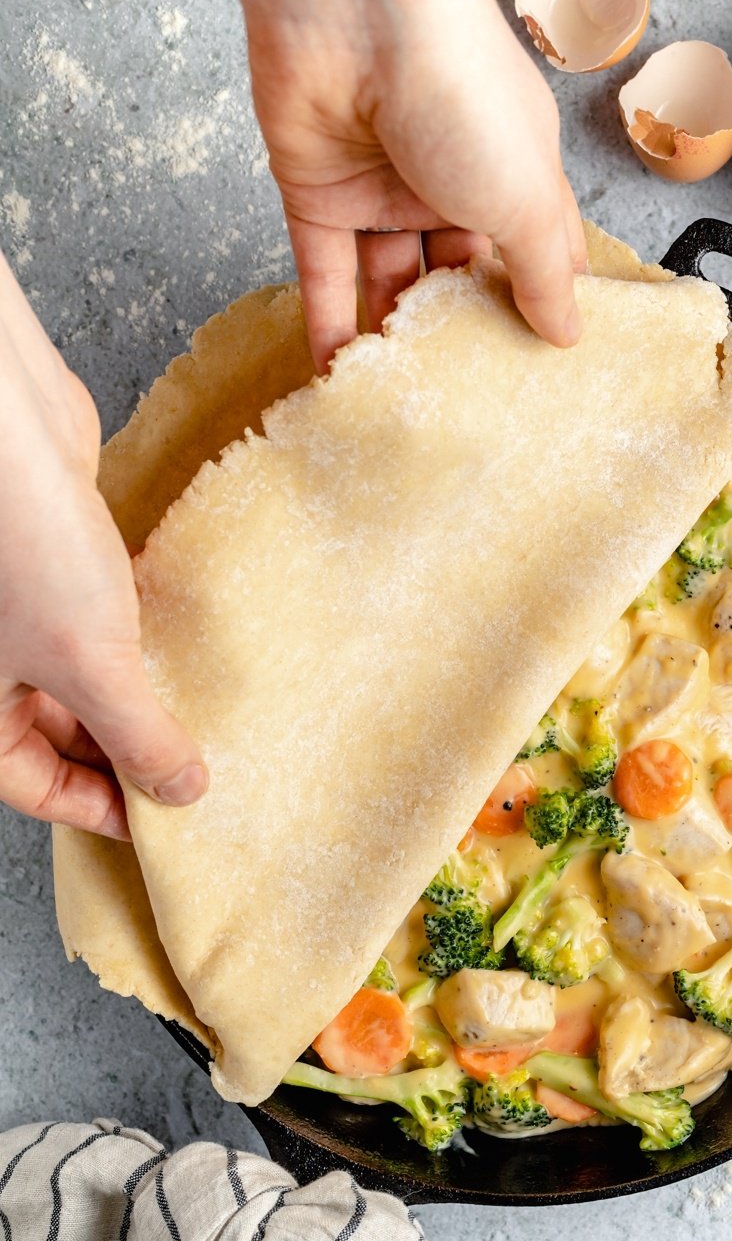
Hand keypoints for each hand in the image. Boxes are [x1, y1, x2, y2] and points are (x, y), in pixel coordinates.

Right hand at [0, 253, 207, 839]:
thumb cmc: (17, 540)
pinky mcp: (60, 559)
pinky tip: (189, 654)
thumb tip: (180, 793)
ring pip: (83, 678)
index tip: (167, 824)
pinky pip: (102, 622)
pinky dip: (140, 643)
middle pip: (59, 736)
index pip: (33, 786)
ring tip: (203, 720)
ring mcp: (22, 611)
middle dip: (124, 754)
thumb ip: (137, 736)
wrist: (1, 416)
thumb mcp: (89, 663)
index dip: (98, 811)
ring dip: (139, 698)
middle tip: (195, 772)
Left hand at [241, 0, 585, 372]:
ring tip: (405, 405)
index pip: (530, 249)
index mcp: (510, 169)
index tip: (540, 365)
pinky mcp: (317, 193)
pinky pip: (324, 275)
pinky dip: (328, 327)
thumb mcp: (527, 198)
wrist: (358, 17)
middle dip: (460, 332)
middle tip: (468, 402)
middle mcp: (446, 179)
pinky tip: (340, 381)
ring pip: (389, 282)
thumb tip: (567, 331)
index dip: (538, 303)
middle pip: (455, 274)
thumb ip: (543, 272)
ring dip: (394, 340)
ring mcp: (380, 187)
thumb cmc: (461, 91)